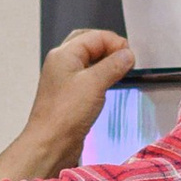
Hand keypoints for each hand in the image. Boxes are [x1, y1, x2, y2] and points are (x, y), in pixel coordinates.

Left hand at [24, 25, 131, 169]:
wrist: (50, 144)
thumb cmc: (64, 115)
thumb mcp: (94, 83)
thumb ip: (113, 65)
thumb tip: (127, 55)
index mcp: (63, 54)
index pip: (94, 36)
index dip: (115, 43)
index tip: (131, 56)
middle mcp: (61, 64)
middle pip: (89, 44)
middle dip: (110, 49)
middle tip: (126, 60)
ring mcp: (64, 80)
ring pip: (89, 62)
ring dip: (106, 64)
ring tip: (122, 72)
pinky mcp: (69, 96)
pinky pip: (88, 79)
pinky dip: (101, 78)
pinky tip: (110, 86)